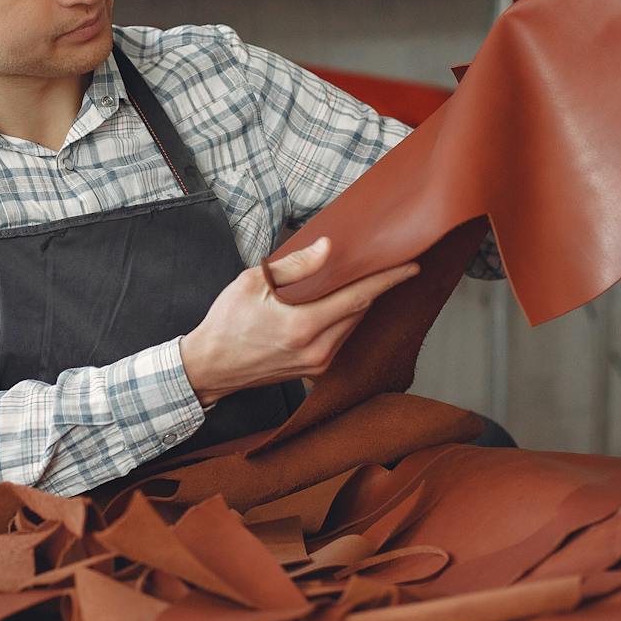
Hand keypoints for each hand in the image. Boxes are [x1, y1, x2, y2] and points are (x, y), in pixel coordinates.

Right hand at [179, 237, 420, 407]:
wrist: (210, 367)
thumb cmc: (226, 323)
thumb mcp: (253, 283)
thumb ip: (296, 266)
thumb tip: (328, 249)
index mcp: (302, 326)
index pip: (358, 297)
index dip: (388, 280)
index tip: (411, 266)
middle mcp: (316, 350)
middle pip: (360, 311)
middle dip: (373, 287)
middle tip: (381, 263)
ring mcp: (317, 364)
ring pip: (352, 325)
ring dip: (358, 303)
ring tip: (356, 280)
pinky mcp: (314, 371)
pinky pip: (341, 339)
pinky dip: (344, 319)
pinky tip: (337, 304)